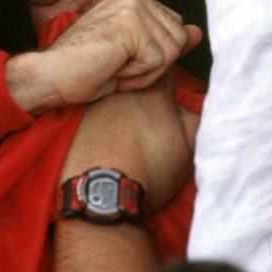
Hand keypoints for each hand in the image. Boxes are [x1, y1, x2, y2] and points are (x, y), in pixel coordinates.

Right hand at [5, 0, 201, 111]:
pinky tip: (112, 71)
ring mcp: (132, 4)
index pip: (174, 28)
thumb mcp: (133, 55)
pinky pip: (158, 62)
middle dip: (152, 65)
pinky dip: (138, 77)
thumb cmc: (84, 69)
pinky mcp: (130, 23)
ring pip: (171, 52)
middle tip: (116, 66)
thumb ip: (164, 40)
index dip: (152, 56)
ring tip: (113, 68)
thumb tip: (197, 33)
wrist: (47, 77)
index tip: (120, 60)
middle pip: (177, 39)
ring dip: (144, 73)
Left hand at [60, 75, 190, 210]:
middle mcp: (124, 91)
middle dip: (143, 102)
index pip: (167, 80)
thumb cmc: (150, 169)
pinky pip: (92, 115)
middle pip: (138, 90)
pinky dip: (99, 124)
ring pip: (115, 102)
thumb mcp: (189, 148)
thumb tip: (191, 109)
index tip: (168, 113)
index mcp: (155, 94)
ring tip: (123, 138)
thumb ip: (195, 122)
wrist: (105, 190)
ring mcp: (98, 104)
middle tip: (146, 127)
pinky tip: (103, 143)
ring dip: (120, 113)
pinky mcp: (77, 120)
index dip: (170, 96)